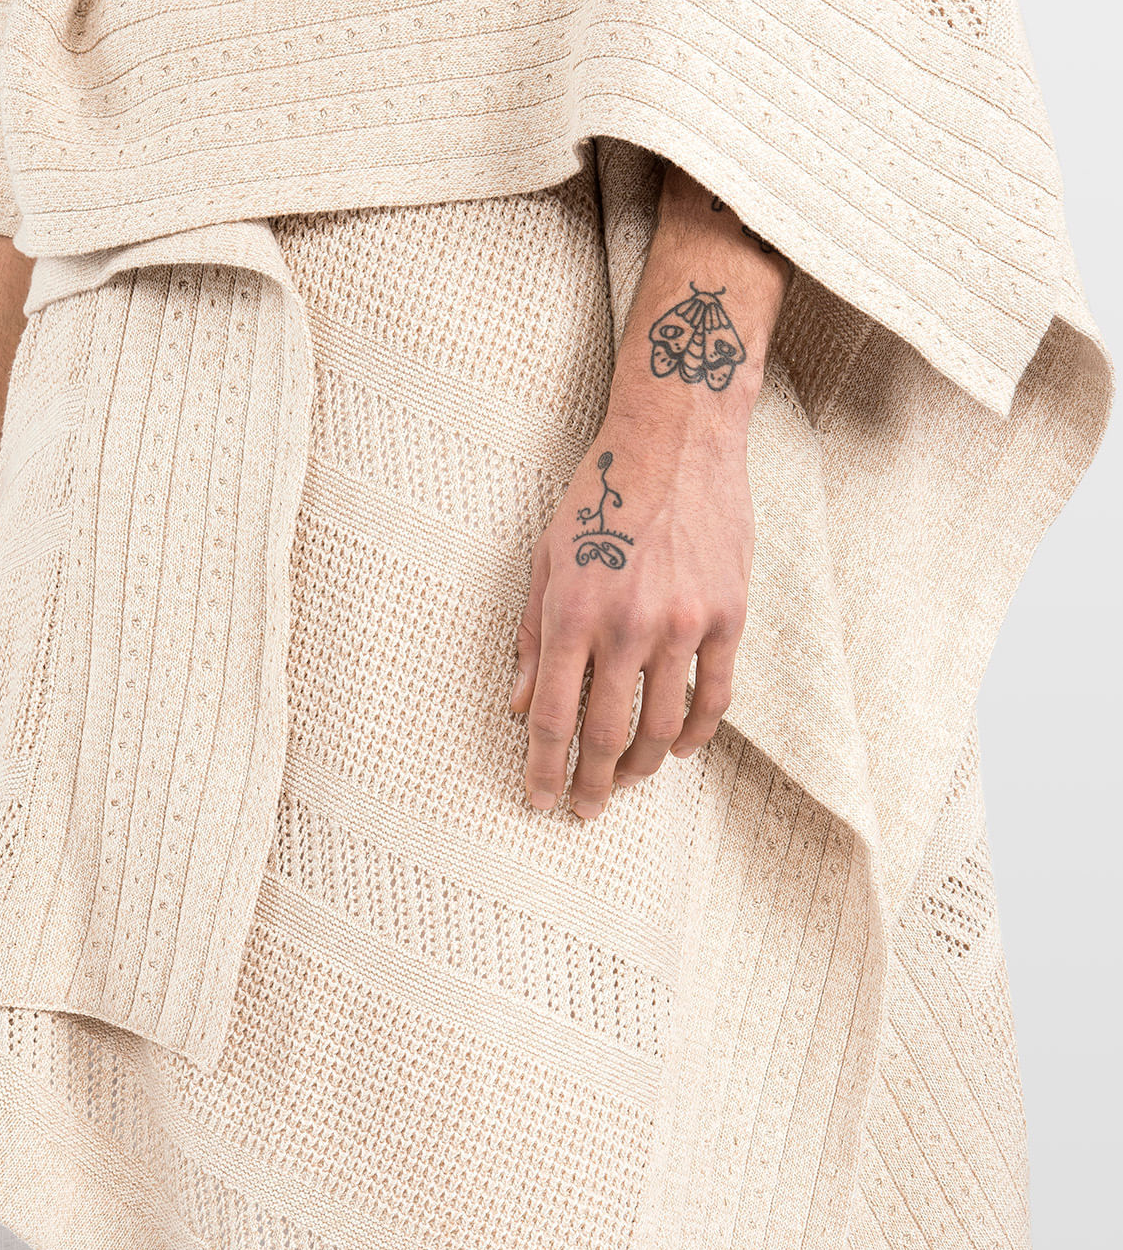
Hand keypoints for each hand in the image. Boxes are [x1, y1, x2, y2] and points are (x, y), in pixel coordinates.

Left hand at [510, 414, 752, 819]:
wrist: (675, 440)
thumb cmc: (600, 494)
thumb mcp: (546, 560)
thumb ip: (533, 638)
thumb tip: (522, 706)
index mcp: (572, 614)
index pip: (554, 719)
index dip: (544, 770)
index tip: (540, 800)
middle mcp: (627, 627)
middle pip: (607, 734)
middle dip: (591, 783)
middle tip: (585, 808)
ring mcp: (683, 624)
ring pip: (664, 725)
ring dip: (641, 765)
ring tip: (625, 780)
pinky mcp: (727, 616)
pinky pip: (715, 695)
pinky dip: (696, 734)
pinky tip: (679, 749)